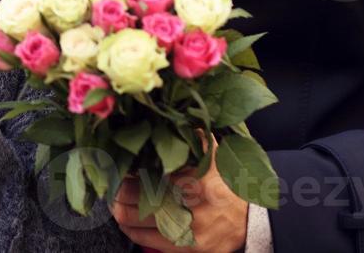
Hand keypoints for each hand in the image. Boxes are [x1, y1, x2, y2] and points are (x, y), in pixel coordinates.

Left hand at [111, 146, 248, 252]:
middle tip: (113, 183)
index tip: (119, 165)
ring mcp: (189, 233)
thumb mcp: (214, 154)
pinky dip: (130, 229)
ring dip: (120, 210)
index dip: (127, 170)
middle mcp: (193, 209)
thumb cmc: (226, 182)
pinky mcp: (187, 251)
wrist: (250, 220)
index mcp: (198, 180)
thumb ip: (191, 138)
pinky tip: (127, 220)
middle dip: (119, 190)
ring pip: (135, 221)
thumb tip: (159, 122)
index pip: (147, 174)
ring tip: (116, 200)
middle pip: (136, 197)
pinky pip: (145, 241)